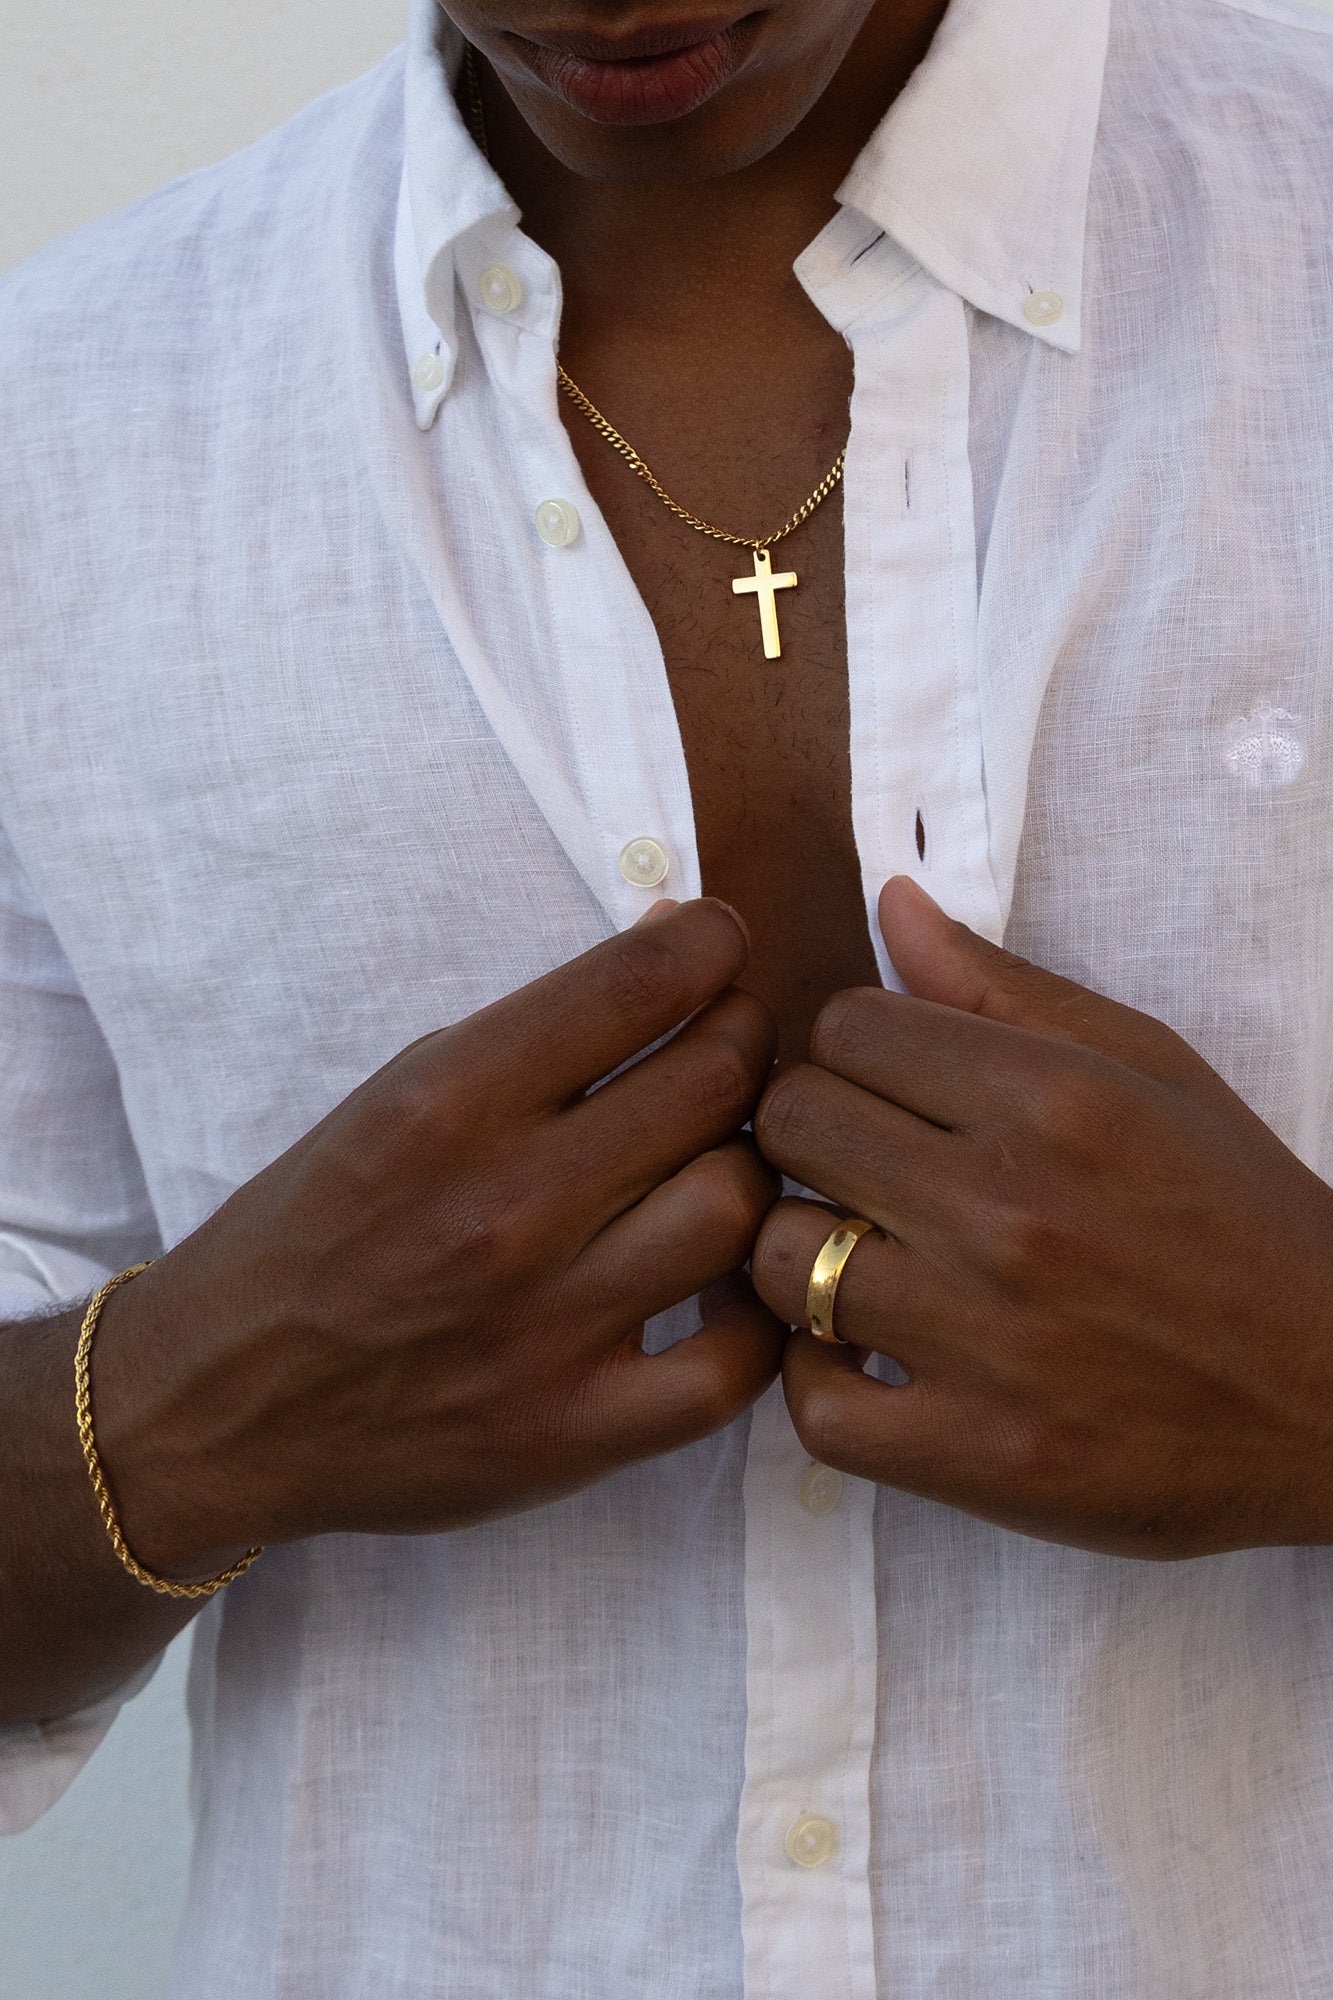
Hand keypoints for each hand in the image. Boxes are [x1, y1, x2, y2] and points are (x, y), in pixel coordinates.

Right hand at [94, 901, 782, 1577]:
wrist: (220, 1403)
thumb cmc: (317, 1231)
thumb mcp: (397, 1095)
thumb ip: (536, 1034)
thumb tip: (677, 949)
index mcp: (449, 1102)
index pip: (641, 984)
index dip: (713, 945)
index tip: (719, 947)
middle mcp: (504, 1206)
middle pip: (715, 1082)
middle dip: (743, 1043)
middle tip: (729, 1053)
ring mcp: (545, 1327)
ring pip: (738, 1207)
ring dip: (752, 1171)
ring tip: (720, 1167)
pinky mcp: (573, 1432)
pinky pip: (734, 1367)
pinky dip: (758, 1318)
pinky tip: (731, 1287)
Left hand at [752, 877, 1332, 1559]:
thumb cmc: (1239, 1220)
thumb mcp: (1151, 1069)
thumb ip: (1004, 987)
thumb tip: (891, 903)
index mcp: (1054, 1099)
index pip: (844, 1027)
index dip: (850, 1050)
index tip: (884, 1087)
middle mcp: (1010, 1211)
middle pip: (791, 1124)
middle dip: (809, 1133)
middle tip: (857, 1166)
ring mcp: (987, 1341)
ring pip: (777, 1257)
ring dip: (799, 1252)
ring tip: (856, 1259)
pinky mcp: (978, 1456)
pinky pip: (812, 1405)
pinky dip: (817, 1377)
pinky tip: (864, 1353)